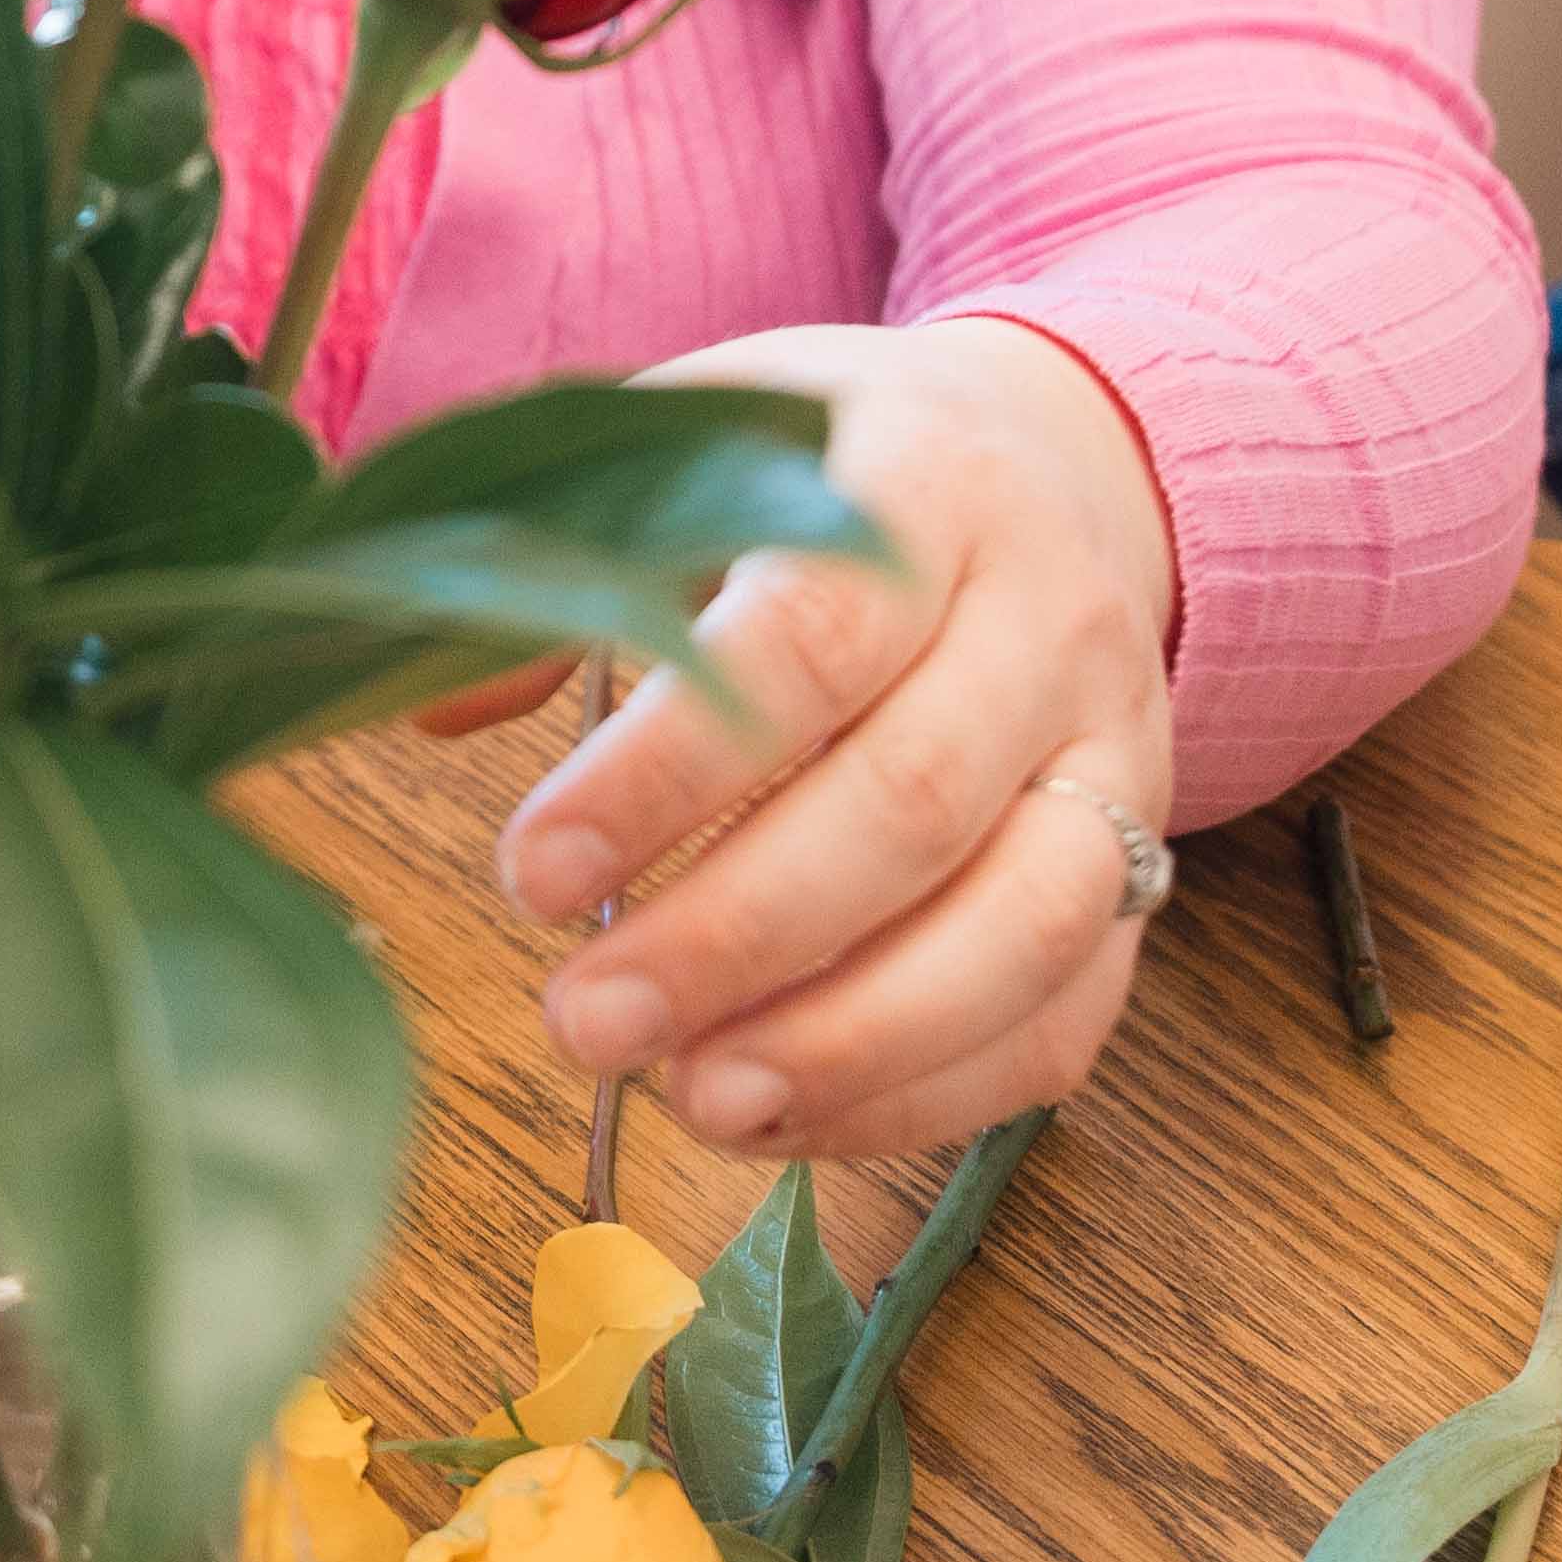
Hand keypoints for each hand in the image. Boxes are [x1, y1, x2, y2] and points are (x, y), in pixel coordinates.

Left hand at [492, 317, 1183, 1156]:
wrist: (1044, 459)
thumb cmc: (819, 468)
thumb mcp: (689, 441)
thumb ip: (563, 556)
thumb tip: (421, 705)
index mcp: (923, 478)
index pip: (809, 637)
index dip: (667, 771)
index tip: (531, 871)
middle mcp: (1050, 616)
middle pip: (914, 801)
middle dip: (735, 936)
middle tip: (581, 1022)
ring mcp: (1118, 753)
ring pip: (1024, 928)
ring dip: (850, 1044)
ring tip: (691, 1097)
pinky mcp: (1140, 876)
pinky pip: (1062, 1019)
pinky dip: (922, 1098)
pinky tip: (776, 1120)